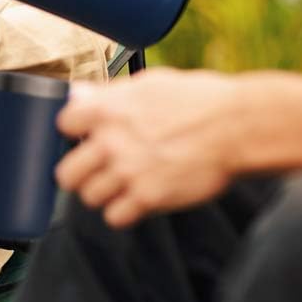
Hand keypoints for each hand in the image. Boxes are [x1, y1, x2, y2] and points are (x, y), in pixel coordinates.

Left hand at [55, 69, 242, 226]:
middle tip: (97, 169)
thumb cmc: (201, 100)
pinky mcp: (148, 198)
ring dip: (104, 193)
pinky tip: (138, 198)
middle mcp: (112, 142)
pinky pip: (115, 217)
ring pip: (89, 197)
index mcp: (110, 108)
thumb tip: (80, 94)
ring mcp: (128, 172)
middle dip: (80, 172)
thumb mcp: (152, 83)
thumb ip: (111, 93)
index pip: (64, 124)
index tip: (88, 134)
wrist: (237, 126)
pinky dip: (124, 212)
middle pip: (66, 173)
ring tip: (123, 184)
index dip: (77, 130)